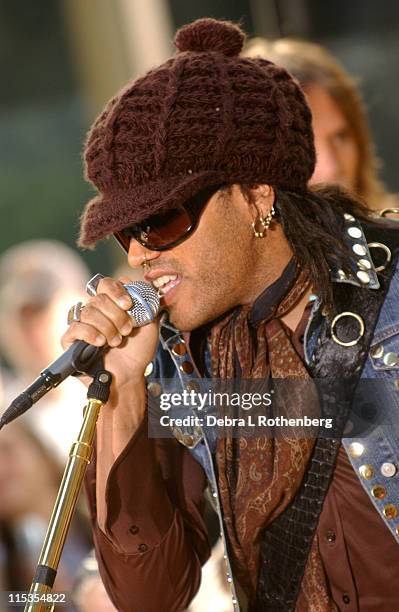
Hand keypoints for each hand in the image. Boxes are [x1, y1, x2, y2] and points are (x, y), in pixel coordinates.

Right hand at [61, 276, 158, 405]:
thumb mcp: (149, 322)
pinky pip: (75, 327)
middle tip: (126, 330)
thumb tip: (137, 281)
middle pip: (98, 298)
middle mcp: (94, 311)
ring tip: (116, 341)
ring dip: (107, 327)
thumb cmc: (138, 350)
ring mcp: (82, 325)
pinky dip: (90, 333)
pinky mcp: (71, 340)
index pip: (105, 284)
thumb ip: (145, 300)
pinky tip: (100, 343)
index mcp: (111, 304)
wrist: (130, 375)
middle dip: (116, 315)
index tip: (128, 305)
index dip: (116, 291)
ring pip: (88, 312)